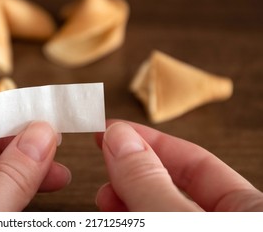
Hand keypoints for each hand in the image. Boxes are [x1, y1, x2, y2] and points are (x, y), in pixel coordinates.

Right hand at [95, 120, 262, 210]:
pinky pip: (154, 228)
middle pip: (174, 185)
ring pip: (159, 210)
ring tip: (103, 199)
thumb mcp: (178, 220)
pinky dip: (131, 219)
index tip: (110, 129)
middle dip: (132, 171)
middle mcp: (228, 225)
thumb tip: (120, 137)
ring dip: (126, 198)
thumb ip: (150, 183)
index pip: (196, 162)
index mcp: (251, 212)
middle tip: (103, 161)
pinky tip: (114, 215)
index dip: (148, 140)